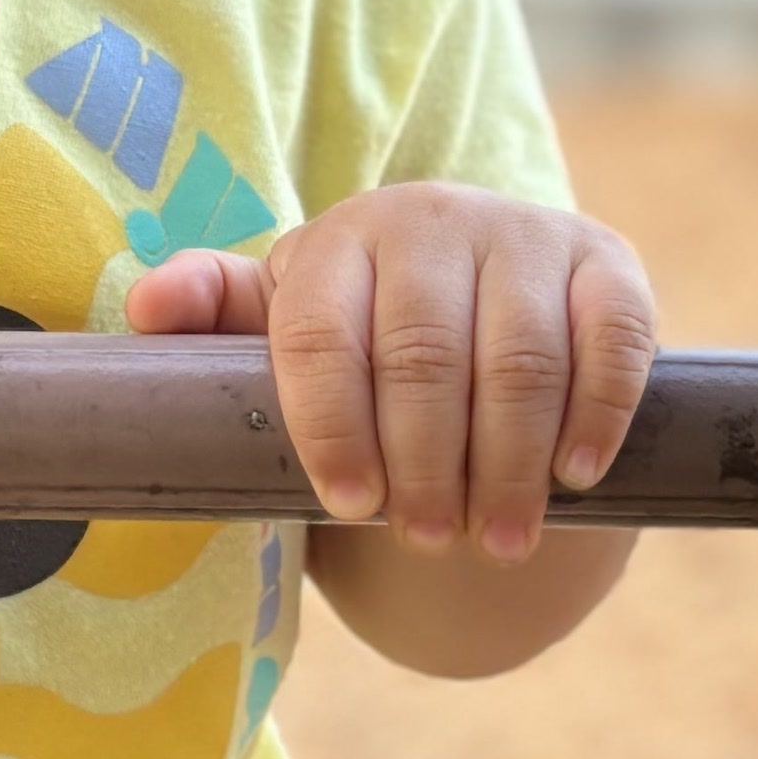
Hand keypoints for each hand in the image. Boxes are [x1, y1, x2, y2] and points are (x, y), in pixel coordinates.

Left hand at [130, 182, 655, 565]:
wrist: (484, 313)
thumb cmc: (361, 338)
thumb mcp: (284, 329)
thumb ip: (215, 320)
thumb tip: (146, 309)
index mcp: (338, 241)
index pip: (322, 335)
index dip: (333, 429)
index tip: (349, 507)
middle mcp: (430, 218)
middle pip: (426, 358)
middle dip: (426, 466)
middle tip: (429, 540)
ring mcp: (525, 234)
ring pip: (521, 359)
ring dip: (509, 464)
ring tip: (494, 539)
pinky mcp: (607, 262)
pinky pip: (611, 340)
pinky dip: (595, 414)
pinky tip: (574, 477)